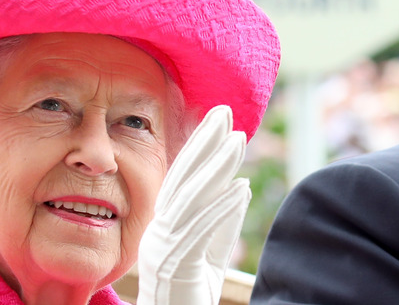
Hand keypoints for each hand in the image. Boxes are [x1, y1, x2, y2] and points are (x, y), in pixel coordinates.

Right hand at [137, 105, 250, 304]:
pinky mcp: (176, 264)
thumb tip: (241, 185)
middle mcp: (158, 230)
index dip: (200, 146)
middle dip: (205, 142)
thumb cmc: (191, 295)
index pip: (183, 177)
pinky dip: (221, 207)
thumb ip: (223, 221)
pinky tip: (241, 187)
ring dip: (216, 166)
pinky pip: (200, 230)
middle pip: (183, 178)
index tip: (219, 120)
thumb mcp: (211, 253)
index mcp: (164, 224)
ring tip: (238, 139)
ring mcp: (163, 247)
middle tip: (225, 111)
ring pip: (191, 198)